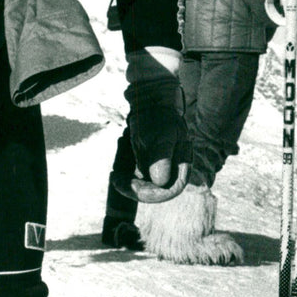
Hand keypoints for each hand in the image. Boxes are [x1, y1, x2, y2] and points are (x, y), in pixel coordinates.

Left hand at [119, 52, 191, 202]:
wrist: (151, 102)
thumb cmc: (159, 116)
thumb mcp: (162, 134)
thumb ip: (162, 157)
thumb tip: (161, 182)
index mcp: (182, 164)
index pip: (169, 190)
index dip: (151, 194)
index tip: (131, 186)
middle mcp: (173, 169)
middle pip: (155, 192)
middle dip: (135, 190)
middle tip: (116, 179)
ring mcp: (161, 168)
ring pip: (144, 186)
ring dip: (128, 184)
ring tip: (115, 173)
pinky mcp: (149, 165)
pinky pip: (137, 179)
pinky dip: (126, 177)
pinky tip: (116, 171)